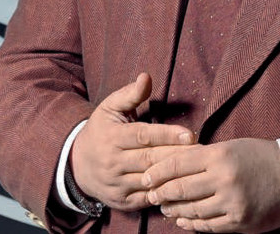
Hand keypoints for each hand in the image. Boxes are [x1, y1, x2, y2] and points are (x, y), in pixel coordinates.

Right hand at [70, 73, 196, 210]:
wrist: (77, 165)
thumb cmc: (101, 131)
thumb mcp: (109, 108)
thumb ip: (130, 94)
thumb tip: (146, 76)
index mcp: (112, 137)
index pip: (143, 136)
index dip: (168, 135)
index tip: (191, 134)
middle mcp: (113, 162)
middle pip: (150, 160)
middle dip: (178, 155)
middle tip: (203, 151)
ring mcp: (117, 185)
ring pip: (151, 181)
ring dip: (175, 176)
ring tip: (198, 169)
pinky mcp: (122, 202)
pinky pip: (148, 199)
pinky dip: (165, 194)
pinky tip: (183, 187)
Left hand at [143, 138, 279, 233]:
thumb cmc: (261, 157)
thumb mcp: (232, 147)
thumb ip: (206, 156)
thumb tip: (176, 164)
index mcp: (220, 155)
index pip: (179, 163)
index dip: (158, 171)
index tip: (146, 176)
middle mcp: (224, 179)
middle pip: (181, 188)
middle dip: (162, 193)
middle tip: (151, 195)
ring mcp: (232, 202)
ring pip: (193, 210)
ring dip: (176, 211)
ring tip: (166, 209)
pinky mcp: (240, 221)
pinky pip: (209, 226)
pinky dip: (193, 224)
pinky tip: (184, 222)